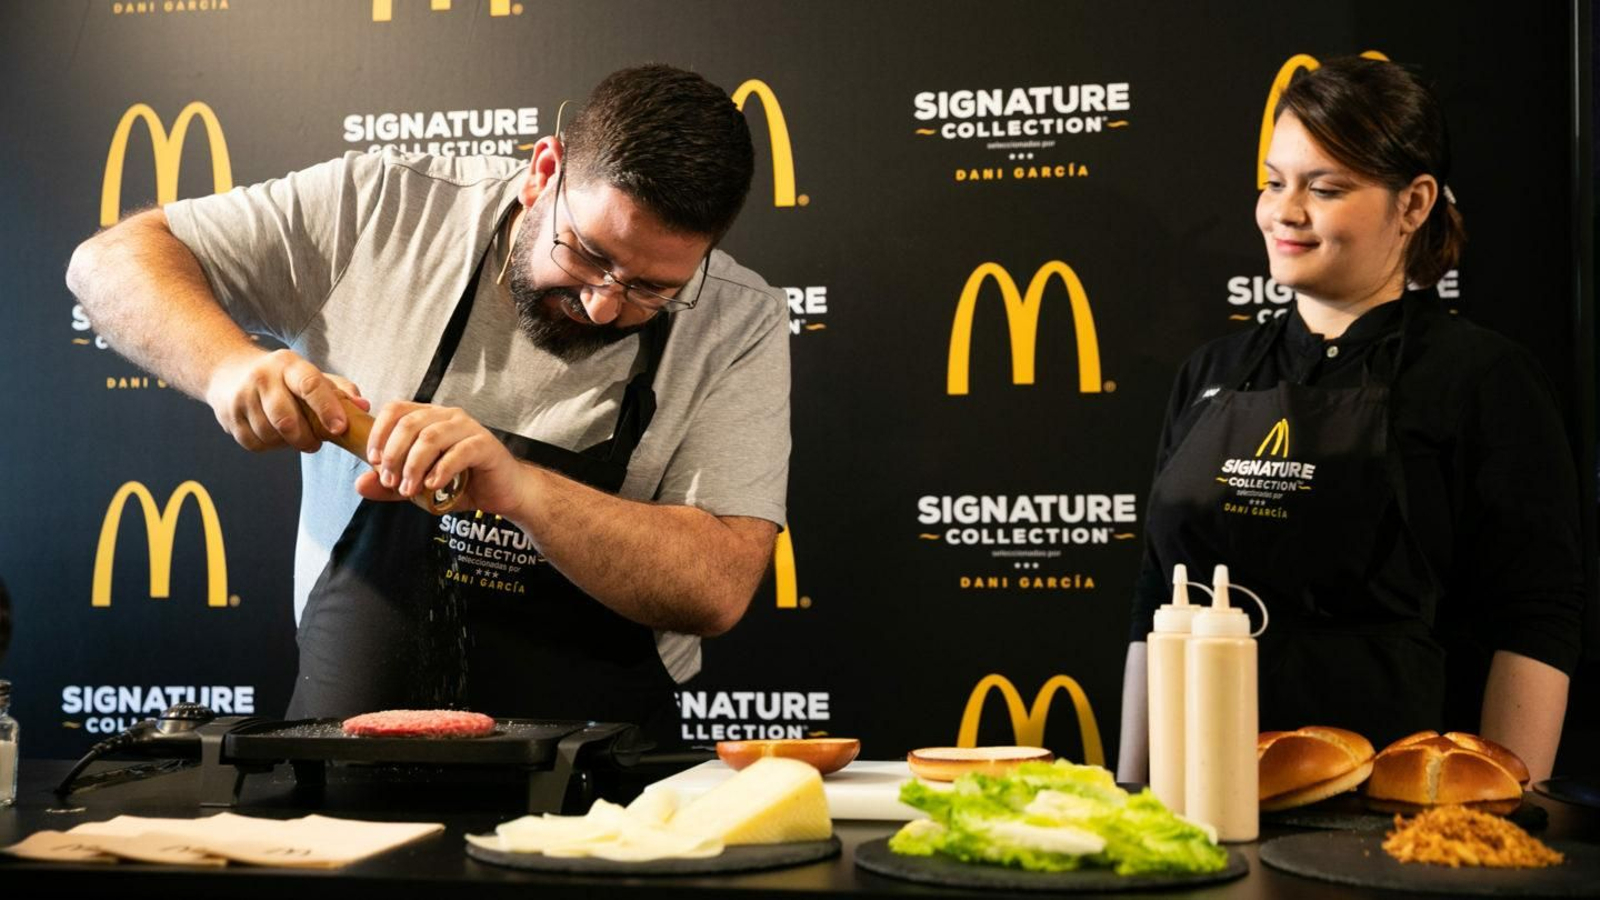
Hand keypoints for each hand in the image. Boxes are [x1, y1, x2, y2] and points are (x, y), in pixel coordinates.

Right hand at [204, 348, 369, 451]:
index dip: (327, 408)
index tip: (340, 428)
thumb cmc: (283, 378)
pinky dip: (270, 446)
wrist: (229, 371)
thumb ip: (340, 390)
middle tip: (316, 443)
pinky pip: (255, 444)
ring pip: (271, 434)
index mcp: (288, 364)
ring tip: (295, 435)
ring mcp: (241, 397)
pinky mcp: (229, 417)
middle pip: (286, 419)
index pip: (309, 385)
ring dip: (288, 443)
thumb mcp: (310, 374)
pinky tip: (275, 436)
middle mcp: (262, 378)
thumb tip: (363, 407)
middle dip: (306, 438)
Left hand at [357, 401, 524, 515]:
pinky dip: (440, 470)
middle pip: (410, 423)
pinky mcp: (485, 444)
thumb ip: (391, 485)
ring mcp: (468, 428)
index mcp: (429, 418)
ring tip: (408, 489)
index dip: (379, 432)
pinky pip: (458, 452)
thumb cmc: (462, 485)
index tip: (372, 460)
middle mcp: (448, 416)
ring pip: (431, 436)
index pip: (396, 410)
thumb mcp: (419, 487)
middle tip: (389, 481)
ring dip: (413, 465)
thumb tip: (360, 483)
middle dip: (393, 454)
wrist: (503, 493)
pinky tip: (433, 486)